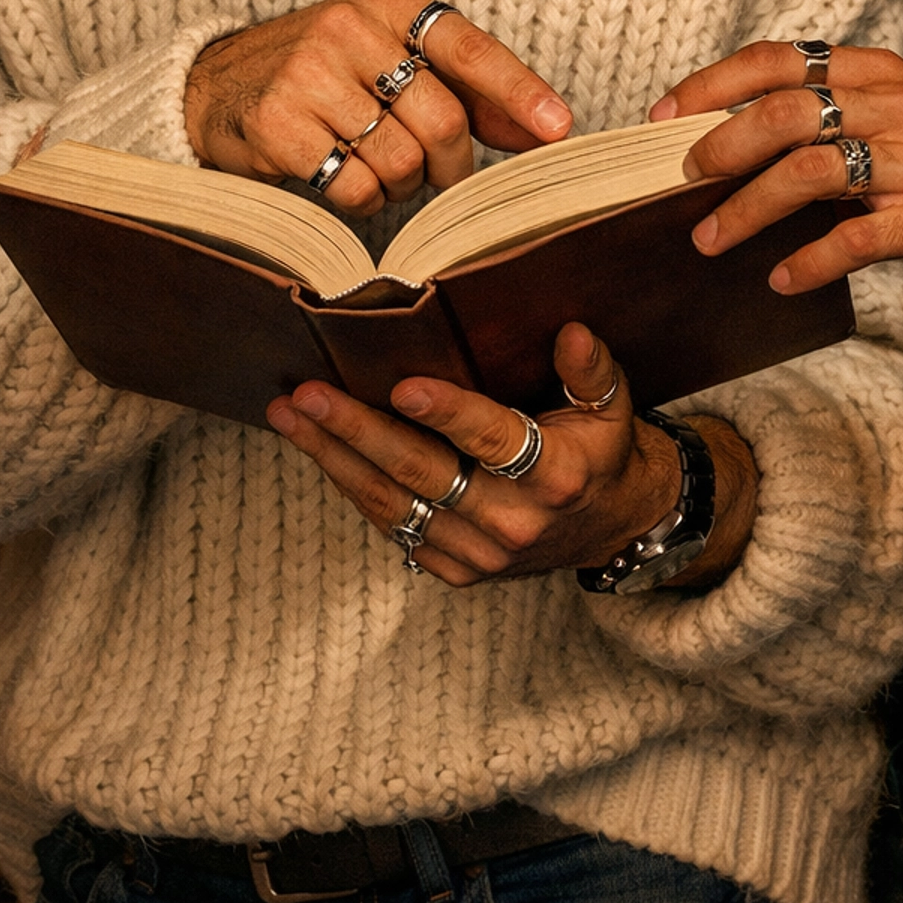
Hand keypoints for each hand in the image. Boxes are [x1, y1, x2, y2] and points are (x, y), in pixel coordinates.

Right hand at [185, 0, 570, 216]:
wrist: (214, 85)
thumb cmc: (327, 75)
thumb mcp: (392, 59)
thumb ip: (468, 89)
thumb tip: (545, 128)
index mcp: (388, 3)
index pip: (469, 48)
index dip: (518, 92)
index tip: (559, 129)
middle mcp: (349, 27)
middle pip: (441, 119)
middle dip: (452, 165)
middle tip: (439, 176)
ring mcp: (308, 74)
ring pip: (401, 160)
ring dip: (402, 184)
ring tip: (375, 167)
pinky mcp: (277, 124)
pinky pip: (354, 187)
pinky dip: (362, 200)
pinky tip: (339, 178)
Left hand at [267, 323, 757, 588]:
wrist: (613, 530)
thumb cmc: (602, 452)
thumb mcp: (612, 407)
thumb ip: (590, 370)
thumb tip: (572, 331)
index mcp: (554, 476)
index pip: (492, 440)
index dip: (448, 413)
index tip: (402, 386)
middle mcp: (512, 522)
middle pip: (421, 472)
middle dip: (356, 431)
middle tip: (307, 394)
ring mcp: (479, 554)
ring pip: (393, 503)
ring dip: (334, 458)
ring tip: (289, 415)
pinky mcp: (456, 571)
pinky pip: (393, 528)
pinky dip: (354, 488)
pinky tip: (321, 451)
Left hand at [652, 41, 902, 295]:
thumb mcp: (901, 113)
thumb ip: (834, 112)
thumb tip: (735, 133)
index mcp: (877, 72)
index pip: (779, 60)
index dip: (714, 82)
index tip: (666, 113)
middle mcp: (895, 107)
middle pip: (786, 113)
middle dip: (721, 146)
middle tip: (682, 179)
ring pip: (811, 173)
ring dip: (748, 209)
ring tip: (709, 240)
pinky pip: (856, 239)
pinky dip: (808, 261)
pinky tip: (781, 279)